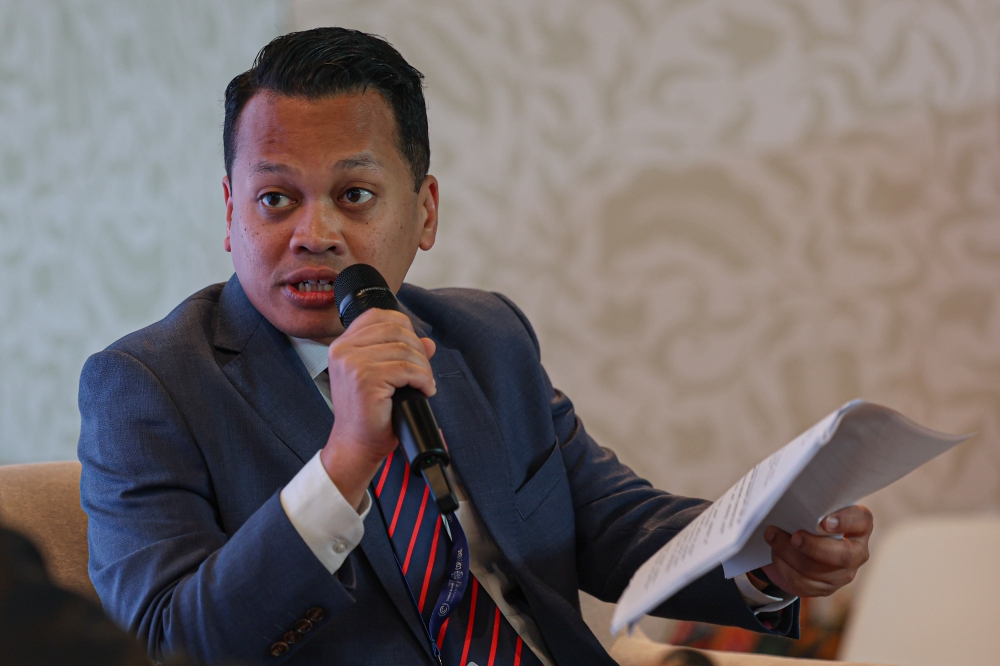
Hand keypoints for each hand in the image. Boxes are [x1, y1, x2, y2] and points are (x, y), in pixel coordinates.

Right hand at [319, 308, 436, 508]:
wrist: (356, 444)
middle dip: (418, 350)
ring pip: (405, 349)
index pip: (379, 316)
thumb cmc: (369, 414)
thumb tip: (429, 342)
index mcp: (342, 344)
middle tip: (423, 373)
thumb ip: (402, 354)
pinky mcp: (365, 379)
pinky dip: (422, 379)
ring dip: (423, 368)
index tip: (414, 350)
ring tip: (424, 384)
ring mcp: (352, 363)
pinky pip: (407, 369)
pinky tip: (423, 391)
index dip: (405, 328)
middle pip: (396, 329)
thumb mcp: (384, 377)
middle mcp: (343, 349)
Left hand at [760, 505, 872, 597]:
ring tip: (772, 537)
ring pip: (815, 570)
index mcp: (859, 526)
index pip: (861, 521)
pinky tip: (776, 555)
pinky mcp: (825, 589)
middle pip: (843, 555)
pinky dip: (783, 567)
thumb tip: (786, 500)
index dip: (846, 521)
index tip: (824, 521)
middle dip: (814, 546)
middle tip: (794, 536)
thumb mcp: (813, 509)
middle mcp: (857, 552)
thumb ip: (809, 505)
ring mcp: (843, 574)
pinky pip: (802, 582)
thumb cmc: (809, 518)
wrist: (799, 545)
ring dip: (788, 553)